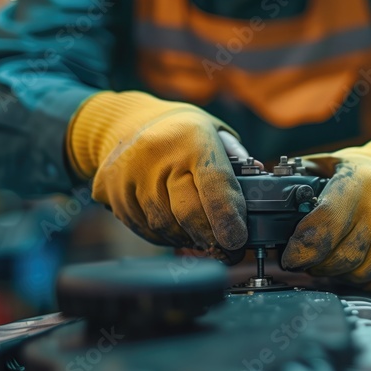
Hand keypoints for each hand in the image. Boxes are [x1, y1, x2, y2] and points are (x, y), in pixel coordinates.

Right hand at [66, 91, 247, 260]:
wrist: (125, 122)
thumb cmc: (179, 131)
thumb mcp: (213, 132)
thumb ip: (235, 159)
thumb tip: (258, 184)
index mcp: (192, 139)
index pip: (214, 183)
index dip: (228, 217)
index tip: (237, 240)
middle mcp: (159, 156)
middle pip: (188, 213)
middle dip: (212, 238)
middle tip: (227, 248)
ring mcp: (131, 175)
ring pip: (166, 227)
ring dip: (188, 239)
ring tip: (200, 234)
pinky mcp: (112, 193)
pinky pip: (145, 229)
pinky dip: (165, 237)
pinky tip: (175, 227)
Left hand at [281, 148, 370, 289]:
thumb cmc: (356, 176)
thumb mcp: (327, 167)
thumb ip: (298, 183)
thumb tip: (265, 198)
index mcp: (360, 184)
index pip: (325, 228)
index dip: (301, 250)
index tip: (290, 258)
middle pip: (342, 259)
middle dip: (317, 266)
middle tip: (308, 262)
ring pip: (361, 275)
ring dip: (340, 275)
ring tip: (333, 262)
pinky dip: (363, 280)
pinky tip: (357, 264)